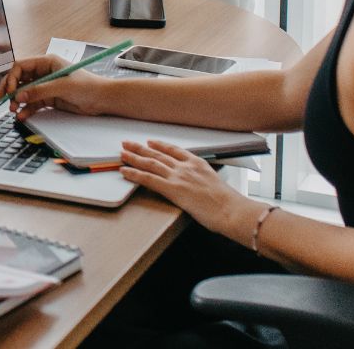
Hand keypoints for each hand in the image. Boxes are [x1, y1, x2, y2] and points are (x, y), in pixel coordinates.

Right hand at [0, 55, 116, 119]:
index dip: (12, 78)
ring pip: (24, 92)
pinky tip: (22, 115)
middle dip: (9, 88)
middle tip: (1, 99)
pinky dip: (26, 109)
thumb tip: (20, 95)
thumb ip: (40, 91)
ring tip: (13, 110)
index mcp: (46, 62)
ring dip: (17, 100)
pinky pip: (32, 103)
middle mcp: (43, 73)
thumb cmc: (87, 86)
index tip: (10, 91)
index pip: (21, 66)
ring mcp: (45, 86)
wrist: (102, 99)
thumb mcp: (62, 86)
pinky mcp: (49, 98)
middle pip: (19, 79)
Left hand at [118, 140, 257, 242]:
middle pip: (158, 155)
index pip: (175, 150)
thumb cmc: (228, 203)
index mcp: (198, 164)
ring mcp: (178, 177)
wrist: (231, 210)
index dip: (160, 145)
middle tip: (128, 143)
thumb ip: (204, 181)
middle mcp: (186, 167)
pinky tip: (124, 171)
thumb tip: (199, 186)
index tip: (151, 142)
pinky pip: (148, 179)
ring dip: (133, 158)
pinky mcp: (172, 189)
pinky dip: (134, 174)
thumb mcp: (216, 184)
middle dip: (141, 148)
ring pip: (150, 164)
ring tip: (122, 154)